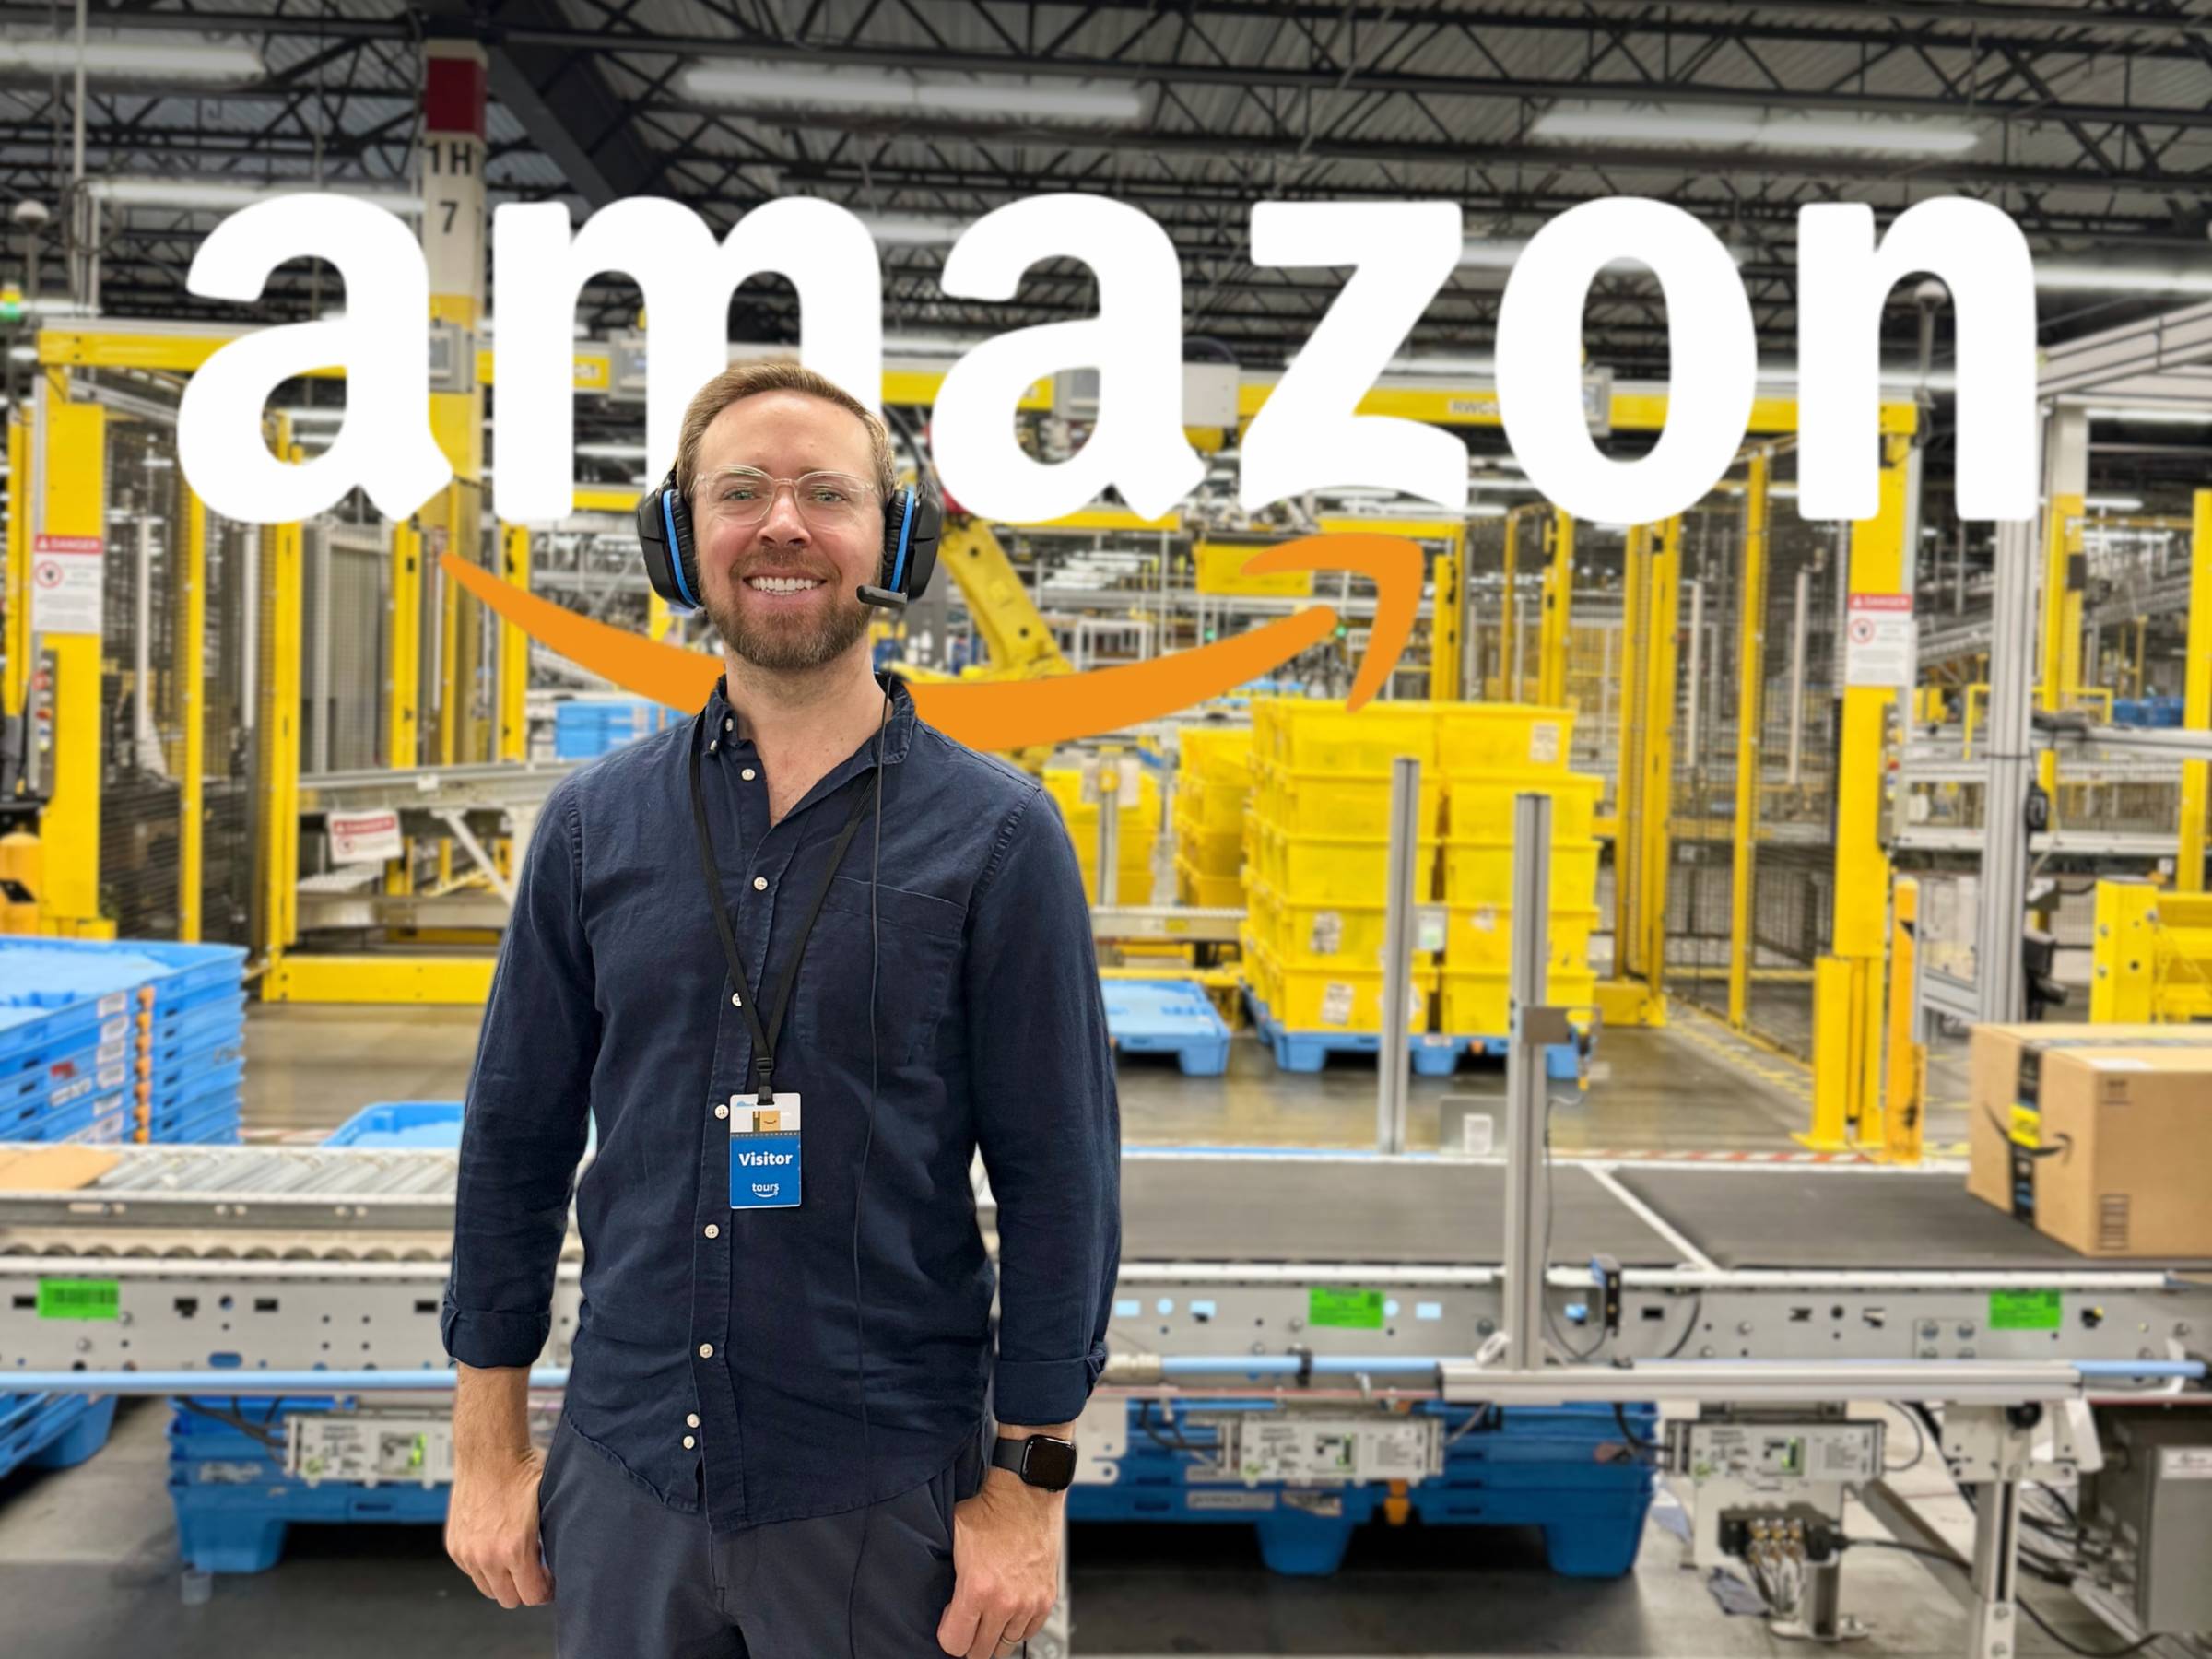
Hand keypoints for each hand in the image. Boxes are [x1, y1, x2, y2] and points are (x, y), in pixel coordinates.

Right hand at [445, 1445, 553, 1608]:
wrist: (488, 1454)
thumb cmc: (522, 1473)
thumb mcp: (549, 1506)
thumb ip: (552, 1539)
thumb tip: (562, 1557)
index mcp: (515, 1549)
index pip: (532, 1596)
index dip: (545, 1592)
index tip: (551, 1582)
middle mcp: (487, 1556)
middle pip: (509, 1599)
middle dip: (525, 1589)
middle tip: (536, 1573)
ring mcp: (468, 1553)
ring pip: (488, 1589)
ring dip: (503, 1581)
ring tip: (516, 1561)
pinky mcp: (455, 1547)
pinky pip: (472, 1572)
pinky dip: (485, 1567)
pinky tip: (497, 1548)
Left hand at [935, 1471, 1060, 1657]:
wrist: (1026, 1493)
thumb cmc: (990, 1509)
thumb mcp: (953, 1540)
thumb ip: (946, 1577)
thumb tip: (936, 1596)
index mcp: (977, 1589)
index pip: (955, 1645)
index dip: (948, 1634)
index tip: (950, 1622)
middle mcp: (1005, 1602)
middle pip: (981, 1651)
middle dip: (970, 1639)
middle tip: (968, 1621)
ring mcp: (1029, 1602)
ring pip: (1005, 1644)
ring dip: (994, 1633)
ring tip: (988, 1612)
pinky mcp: (1046, 1598)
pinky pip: (1029, 1632)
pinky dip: (1017, 1626)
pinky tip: (1007, 1610)